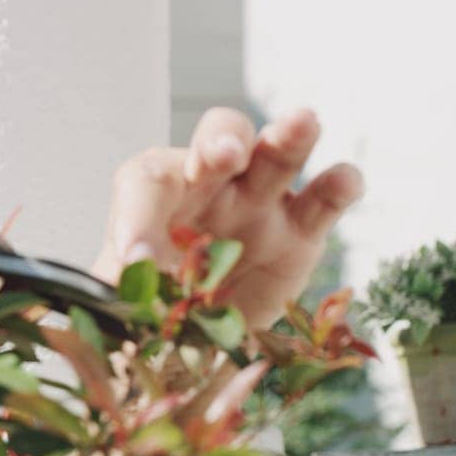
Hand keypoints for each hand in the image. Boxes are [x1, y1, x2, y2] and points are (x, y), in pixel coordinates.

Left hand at [93, 107, 364, 326]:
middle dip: (221, 143)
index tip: (136, 258)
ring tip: (303, 122)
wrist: (189, 333)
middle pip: (216, 139)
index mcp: (156, 194)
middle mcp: (210, 184)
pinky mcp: (302, 231)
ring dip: (289, 137)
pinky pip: (324, 200)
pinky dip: (339, 186)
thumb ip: (119, 294)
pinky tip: (343, 181)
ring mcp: (260, 201)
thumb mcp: (124, 301)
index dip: (139, 214)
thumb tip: (112, 309)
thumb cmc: (147, 301)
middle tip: (224, 157)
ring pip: (276, 154)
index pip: (146, 182)